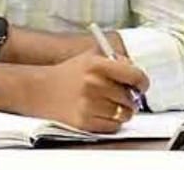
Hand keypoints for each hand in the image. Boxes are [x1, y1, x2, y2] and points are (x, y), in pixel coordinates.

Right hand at [23, 51, 149, 132]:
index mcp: (96, 65)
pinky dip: (112, 121)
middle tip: (123, 95)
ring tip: (112, 104)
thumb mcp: (91, 57)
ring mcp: (89, 105)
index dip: (142, 82)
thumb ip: (116, 60)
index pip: (134, 75)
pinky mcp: (85, 122)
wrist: (41, 90)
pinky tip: (103, 112)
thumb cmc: (69, 73)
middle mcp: (93, 85)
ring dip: (122, 111)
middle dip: (130, 97)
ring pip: (124, 114)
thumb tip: (137, 74)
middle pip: (130, 97)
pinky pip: (113, 126)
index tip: (141, 85)